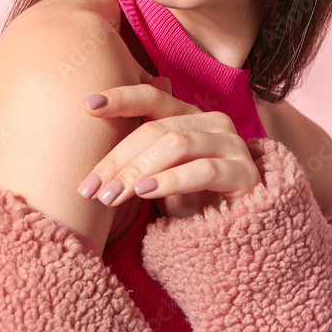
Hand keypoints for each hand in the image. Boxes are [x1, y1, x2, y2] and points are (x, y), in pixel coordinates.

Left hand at [76, 77, 261, 218]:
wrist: (237, 234)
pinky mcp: (244, 172)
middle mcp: (212, 122)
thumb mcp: (158, 174)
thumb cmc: (191, 200)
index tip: (87, 105)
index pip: (152, 97)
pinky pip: (203, 170)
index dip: (121, 97)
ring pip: (177, 145)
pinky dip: (170, 180)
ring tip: (112, 196)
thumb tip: (93, 123)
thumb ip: (137, 151)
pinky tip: (146, 192)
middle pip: (157, 129)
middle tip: (91, 188)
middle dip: (118, 159)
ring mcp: (232, 144)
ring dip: (138, 171)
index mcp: (189, 115)